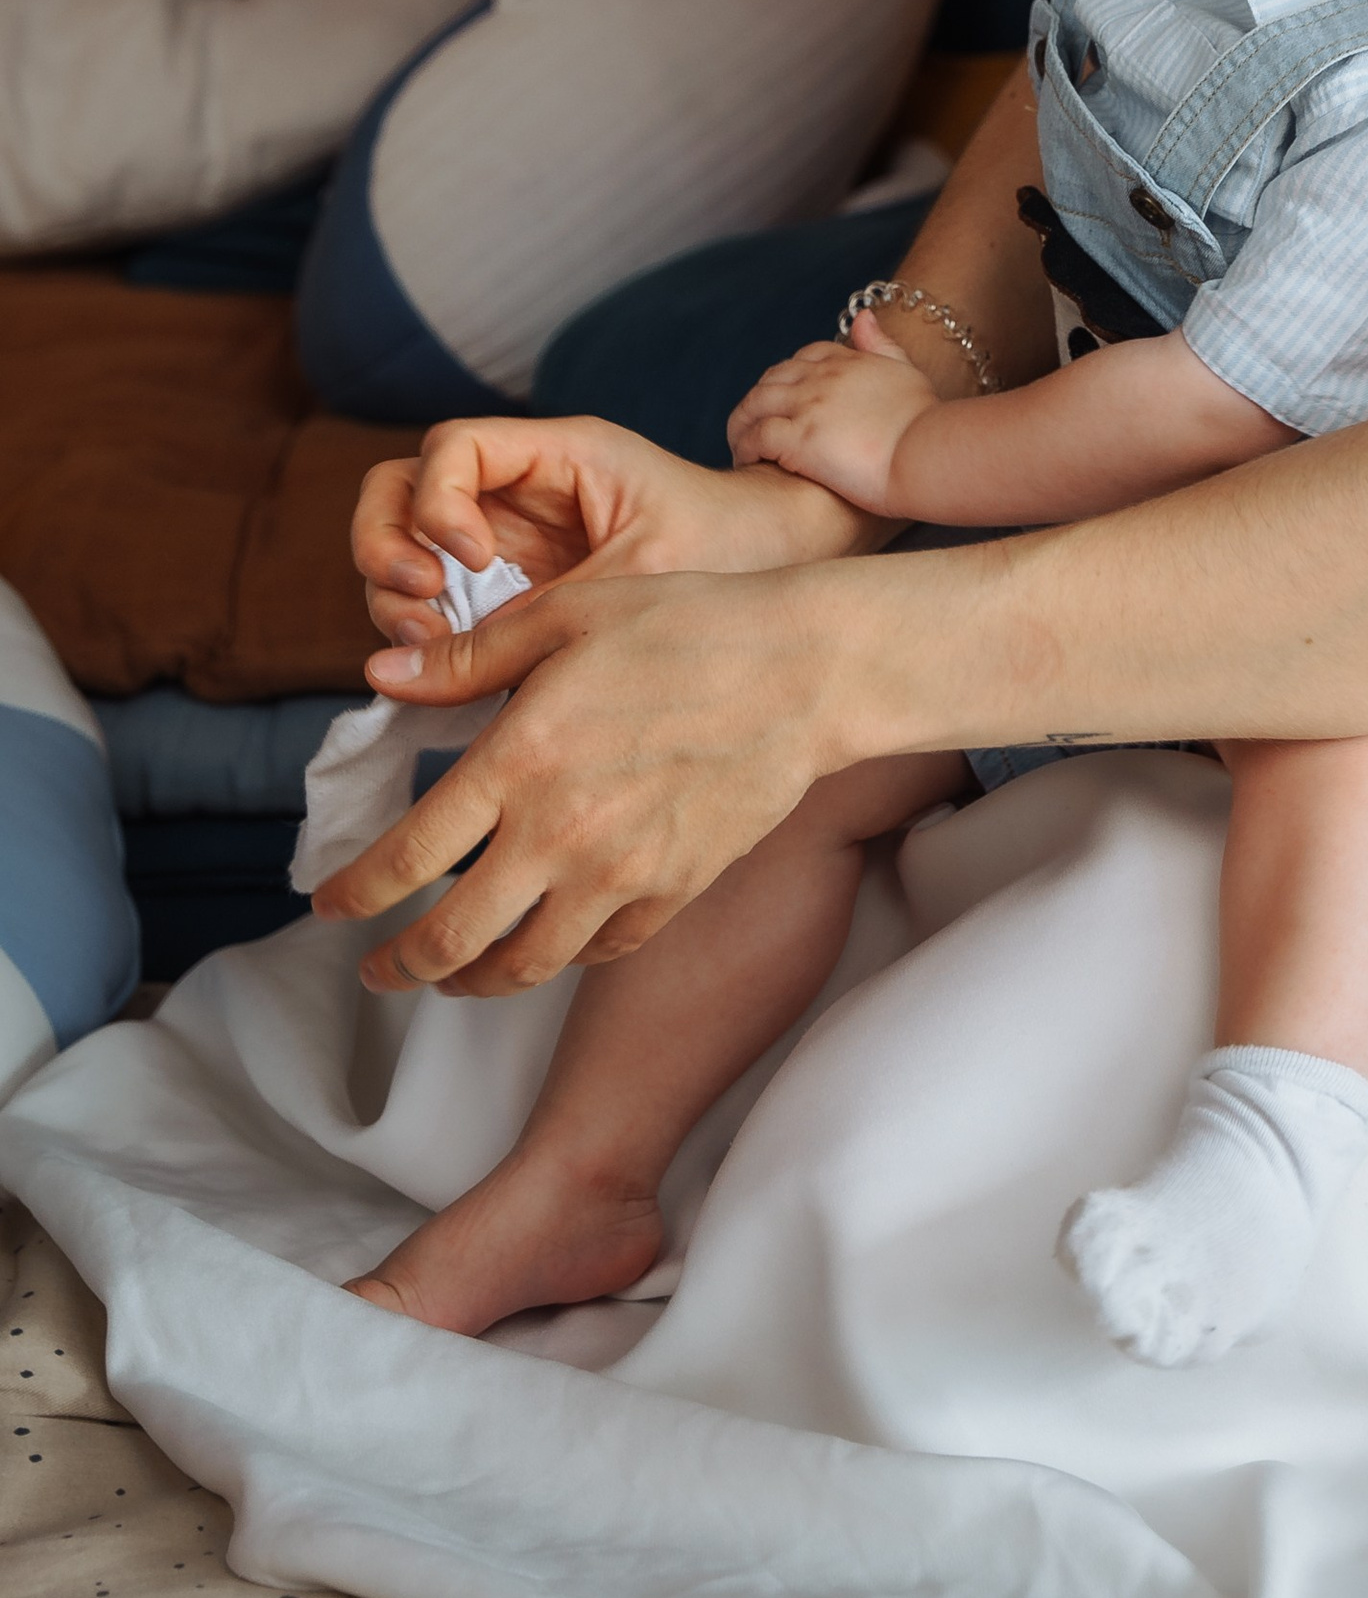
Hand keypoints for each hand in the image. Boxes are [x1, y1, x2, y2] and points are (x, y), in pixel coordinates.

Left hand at [314, 561, 892, 993]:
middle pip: (450, 939)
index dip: (356, 895)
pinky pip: (596, 954)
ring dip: (470, 981)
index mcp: (519, 761)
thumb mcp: (567, 616)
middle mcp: (560, 835)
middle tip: (376, 970)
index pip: (407, 858)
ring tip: (450, 976)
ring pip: (521, 966)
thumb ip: (468, 658)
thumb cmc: (685, 626)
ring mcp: (620, 876)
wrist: (805, 672)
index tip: (331, 907)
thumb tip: (380, 674)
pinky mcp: (672, 893)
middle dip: (399, 966)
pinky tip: (544, 943)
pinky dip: (557, 959)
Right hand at [354, 413, 872, 646]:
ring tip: (434, 647)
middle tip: (423, 600)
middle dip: (387, 544)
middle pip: (400, 491)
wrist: (784, 574)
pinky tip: (446, 671)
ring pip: (407, 551)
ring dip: (398, 599)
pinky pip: (439, 607)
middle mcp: (518, 493)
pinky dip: (426, 637)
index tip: (471, 555)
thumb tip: (436, 662)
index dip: (438, 498)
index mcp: (557, 456)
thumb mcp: (638, 575)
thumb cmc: (729, 550)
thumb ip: (538, 612)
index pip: (452, 448)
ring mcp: (507, 545)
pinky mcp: (509, 598)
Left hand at [726, 314, 938, 509]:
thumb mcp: (905, 370)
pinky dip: (744, 447)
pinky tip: (748, 462)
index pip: (803, 358)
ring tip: (741, 446)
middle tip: (756, 427)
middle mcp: (821, 378)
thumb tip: (864, 317)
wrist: (926, 454)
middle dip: (759, 401)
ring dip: (742, 424)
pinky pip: (755, 437)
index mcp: (846, 361)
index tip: (787, 401)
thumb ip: (881, 344)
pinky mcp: (798, 440)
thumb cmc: (924, 422)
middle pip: (771, 379)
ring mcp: (807, 407)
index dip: (789, 377)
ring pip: (753, 405)